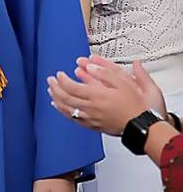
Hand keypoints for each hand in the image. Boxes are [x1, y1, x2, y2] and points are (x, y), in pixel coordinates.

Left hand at [48, 56, 165, 135]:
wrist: (140, 125)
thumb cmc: (135, 105)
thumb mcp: (124, 83)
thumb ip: (106, 73)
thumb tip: (91, 65)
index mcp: (97, 96)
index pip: (72, 87)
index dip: (62, 80)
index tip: (59, 74)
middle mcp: (91, 108)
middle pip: (65, 98)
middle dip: (55, 88)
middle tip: (50, 80)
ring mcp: (90, 118)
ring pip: (66, 109)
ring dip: (56, 99)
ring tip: (51, 92)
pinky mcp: (92, 125)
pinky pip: (72, 118)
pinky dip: (63, 111)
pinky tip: (59, 107)